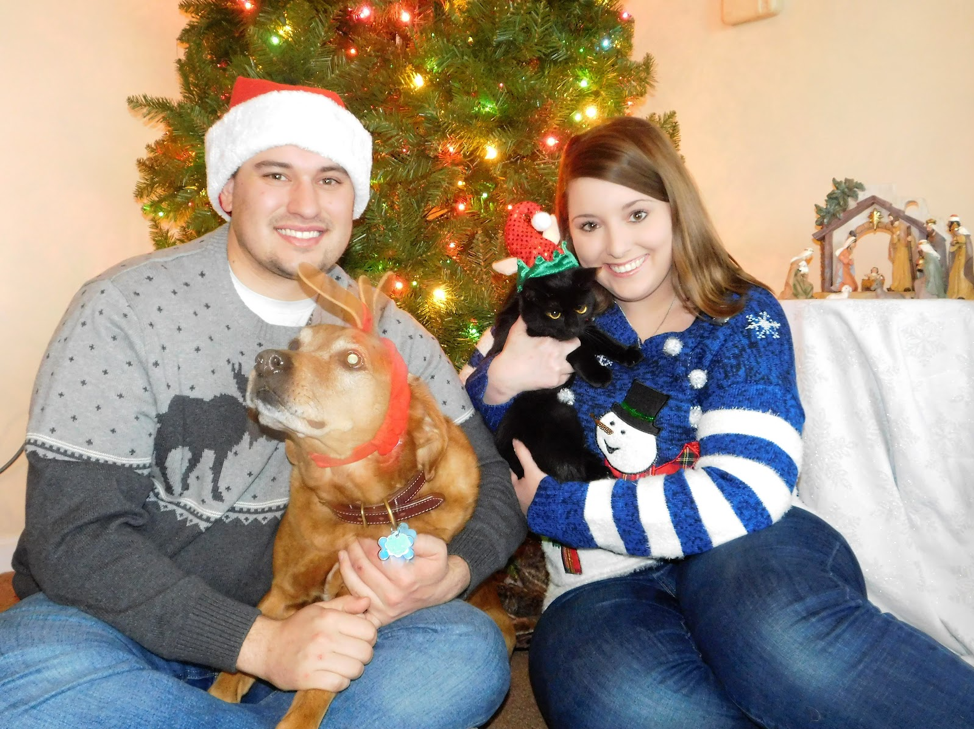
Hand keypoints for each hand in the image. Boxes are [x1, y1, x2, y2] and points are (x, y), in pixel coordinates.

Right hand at [237, 595, 376, 691]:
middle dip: (364, 655)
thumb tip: (367, 601)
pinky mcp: (307, 679)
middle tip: (353, 654)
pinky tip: (334, 675)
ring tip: (344, 664)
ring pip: (355, 670)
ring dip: (353, 670)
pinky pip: (339, 684)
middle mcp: (323, 638)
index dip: (369, 636)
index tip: (361, 639)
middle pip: (365, 652)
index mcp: (328, 618)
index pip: (369, 630)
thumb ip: (345, 604)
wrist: (266, 648)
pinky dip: (341, 682)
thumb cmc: (297, 627)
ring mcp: (315, 660)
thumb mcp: (319, 609)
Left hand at [338, 533, 470, 626]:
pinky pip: (356, 602)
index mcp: (405, 578)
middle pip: (362, 569)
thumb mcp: (437, 547)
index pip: (375, 556)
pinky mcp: (379, 617)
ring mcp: (385, 609)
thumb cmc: (436, 565)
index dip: (366, 542)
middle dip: (354, 550)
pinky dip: (347, 586)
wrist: (440, 589)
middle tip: (352, 539)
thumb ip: (418, 539)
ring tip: (345, 551)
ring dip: (346, 565)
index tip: (363, 533)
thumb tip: (396, 536)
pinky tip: (345, 570)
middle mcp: (393, 596)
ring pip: (354, 584)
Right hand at [484, 317, 577, 404]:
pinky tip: (555, 371)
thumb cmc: (512, 353)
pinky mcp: (554, 383)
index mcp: (554, 345)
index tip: (567, 339)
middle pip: (576, 354)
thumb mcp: (517, 332)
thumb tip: (526, 307)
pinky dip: (562, 375)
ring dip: (568, 364)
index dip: (572, 339)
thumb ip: (524, 320)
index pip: (575, 341)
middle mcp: (559, 358)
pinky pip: (565, 379)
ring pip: (572, 368)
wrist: (506, 376)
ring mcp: (557, 372)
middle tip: (565, 350)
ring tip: (561, 361)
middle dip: (573, 352)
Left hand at [511, 439, 545, 514]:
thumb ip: (524, 456)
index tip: (518, 458)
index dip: (515, 466)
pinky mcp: (541, 510)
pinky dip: (541, 493)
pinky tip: (547, 487)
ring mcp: (531, 506)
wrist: (556, 510)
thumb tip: (515, 440)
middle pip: (521, 483)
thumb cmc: (540, 490)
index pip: (513, 475)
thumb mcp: (532, 470)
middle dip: (525, 476)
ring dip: (533, 485)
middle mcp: (521, 499)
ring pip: (530, 491)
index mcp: (516, 490)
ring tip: (539, 475)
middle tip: (529, 465)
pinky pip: (539, 498)